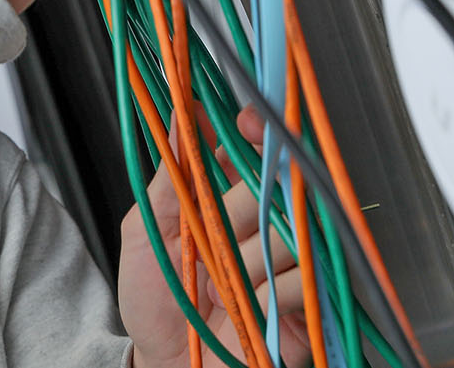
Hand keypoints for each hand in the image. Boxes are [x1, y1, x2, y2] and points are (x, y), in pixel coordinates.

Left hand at [119, 107, 312, 367]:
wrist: (166, 363)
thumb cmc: (156, 298)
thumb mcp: (145, 230)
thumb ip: (170, 174)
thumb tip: (183, 111)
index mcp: (226, 197)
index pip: (254, 149)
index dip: (256, 130)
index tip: (245, 121)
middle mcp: (263, 221)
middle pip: (277, 186)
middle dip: (241, 210)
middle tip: (217, 238)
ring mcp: (288, 258)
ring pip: (289, 233)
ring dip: (247, 263)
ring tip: (221, 289)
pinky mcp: (308, 298)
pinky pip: (302, 278)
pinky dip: (268, 294)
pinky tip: (247, 307)